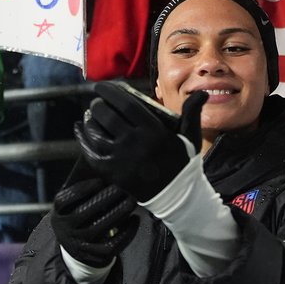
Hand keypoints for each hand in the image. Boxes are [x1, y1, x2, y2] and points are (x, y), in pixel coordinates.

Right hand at [51, 161, 138, 268]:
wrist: (76, 249)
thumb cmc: (79, 216)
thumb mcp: (72, 206)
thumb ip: (82, 191)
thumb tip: (103, 166)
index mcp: (59, 213)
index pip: (63, 201)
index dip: (80, 190)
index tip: (99, 181)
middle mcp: (65, 229)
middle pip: (84, 213)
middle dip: (105, 199)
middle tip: (123, 187)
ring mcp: (79, 244)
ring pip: (99, 228)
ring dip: (118, 213)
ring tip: (131, 201)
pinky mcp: (94, 255)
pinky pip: (111, 245)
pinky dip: (125, 233)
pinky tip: (134, 220)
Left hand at [75, 83, 207, 201]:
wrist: (176, 196)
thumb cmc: (182, 162)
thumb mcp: (190, 136)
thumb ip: (192, 112)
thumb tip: (202, 93)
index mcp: (153, 130)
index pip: (125, 103)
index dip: (110, 91)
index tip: (101, 86)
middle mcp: (135, 142)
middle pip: (107, 116)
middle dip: (98, 105)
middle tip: (97, 102)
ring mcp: (121, 158)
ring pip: (96, 133)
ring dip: (90, 121)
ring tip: (90, 115)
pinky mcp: (113, 172)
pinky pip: (91, 152)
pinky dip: (84, 139)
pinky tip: (82, 130)